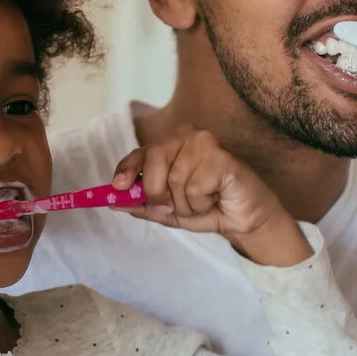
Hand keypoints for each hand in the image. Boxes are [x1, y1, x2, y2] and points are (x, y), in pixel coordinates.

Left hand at [111, 129, 309, 266]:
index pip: (140, 153)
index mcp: (170, 145)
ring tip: (204, 201)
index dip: (127, 169)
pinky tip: (216, 198)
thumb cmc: (208, 207)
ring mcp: (205, 143)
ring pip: (175, 180)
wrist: (244, 218)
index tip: (118, 187)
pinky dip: (202, 203)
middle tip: (176, 206)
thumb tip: (113, 201)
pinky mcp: (222, 157)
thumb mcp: (168, 210)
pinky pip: (195, 187)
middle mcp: (186, 137)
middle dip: (159, 194)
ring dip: (186, 204)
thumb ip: (142, 204)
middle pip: (154, 163)